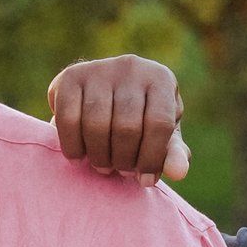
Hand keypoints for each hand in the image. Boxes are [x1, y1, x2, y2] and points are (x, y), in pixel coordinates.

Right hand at [49, 58, 188, 184]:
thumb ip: (171, 154)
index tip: (145, 180)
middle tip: (122, 171)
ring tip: (104, 166)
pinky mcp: (70, 77)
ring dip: (99, 156)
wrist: (107, 92)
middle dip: (124, 159)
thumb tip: (178, 173)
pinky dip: (73, 146)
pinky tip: (79, 158)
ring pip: (96, 124)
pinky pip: (68, 119)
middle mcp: (131, 67)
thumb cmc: (142, 119)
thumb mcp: (163, 135)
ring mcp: (99, 69)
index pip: (159, 123)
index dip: (152, 158)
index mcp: (160, 79)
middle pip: (126, 126)